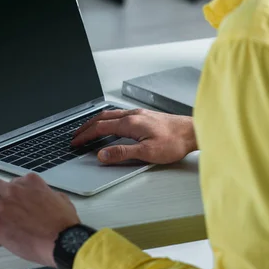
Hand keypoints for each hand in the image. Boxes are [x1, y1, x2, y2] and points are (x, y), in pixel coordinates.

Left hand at [0, 174, 79, 267]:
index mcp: (30, 182)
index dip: (9, 193)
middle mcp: (14, 190)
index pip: (11, 181)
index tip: (11, 202)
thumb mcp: (61, 199)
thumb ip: (49, 194)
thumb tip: (49, 197)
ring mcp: (3, 206)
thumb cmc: (64, 225)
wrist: (63, 241)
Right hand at [71, 108, 196, 164]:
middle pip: (102, 118)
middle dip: (86, 127)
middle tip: (76, 135)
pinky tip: (111, 124)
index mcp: (130, 123)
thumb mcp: (147, 153)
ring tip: (88, 129)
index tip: (76, 142)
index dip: (85, 136)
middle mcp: (132, 115)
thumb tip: (102, 155)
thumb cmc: (174, 142)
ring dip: (96, 122)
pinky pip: (119, 114)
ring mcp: (138, 114)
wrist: (193, 132)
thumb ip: (122, 153)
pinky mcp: (144, 116)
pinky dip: (108, 120)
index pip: (100, 128)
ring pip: (110, 114)